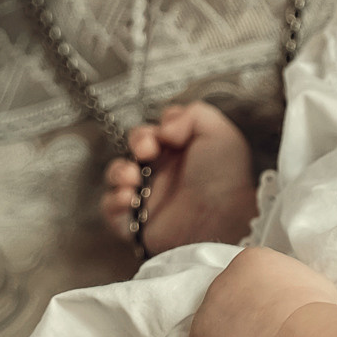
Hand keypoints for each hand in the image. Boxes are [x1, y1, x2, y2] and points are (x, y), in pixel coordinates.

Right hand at [99, 101, 256, 253]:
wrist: (221, 221)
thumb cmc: (226, 179)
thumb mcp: (220, 133)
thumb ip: (193, 114)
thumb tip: (164, 127)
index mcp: (182, 152)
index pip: (155, 131)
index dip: (154, 128)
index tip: (163, 134)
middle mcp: (165, 173)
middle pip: (134, 148)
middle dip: (136, 143)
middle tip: (146, 151)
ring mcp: (149, 198)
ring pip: (117, 177)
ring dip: (119, 171)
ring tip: (132, 179)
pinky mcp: (137, 223)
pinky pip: (111, 210)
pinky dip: (113, 201)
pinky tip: (128, 198)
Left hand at [186, 246, 336, 336]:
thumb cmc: (316, 316)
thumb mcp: (315, 285)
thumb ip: (293, 289)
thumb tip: (293, 304)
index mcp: (249, 263)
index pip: (251, 280)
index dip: (266, 304)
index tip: (279, 321)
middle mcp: (219, 285)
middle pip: (228, 305)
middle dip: (245, 323)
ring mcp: (203, 319)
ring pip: (215, 336)